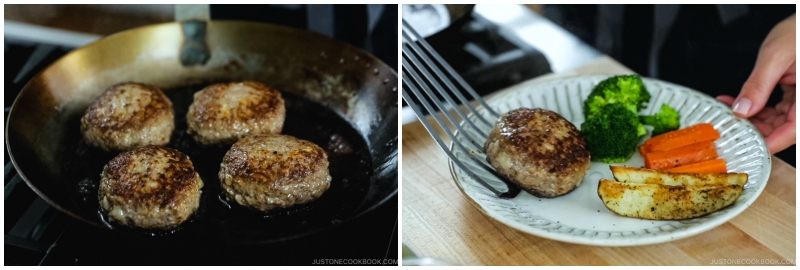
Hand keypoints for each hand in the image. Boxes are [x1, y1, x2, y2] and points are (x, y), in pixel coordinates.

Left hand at [717, 14, 795, 153]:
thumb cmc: (798, 32)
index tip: (747, 148)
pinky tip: (736, 103)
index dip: (770, 143)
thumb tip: (742, 109)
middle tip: (728, 126)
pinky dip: (757, 107)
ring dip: (751, 119)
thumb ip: (758, 85)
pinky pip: (777, 108)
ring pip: (778, 120)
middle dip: (754, 129)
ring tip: (727, 112)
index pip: (792, 131)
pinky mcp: (796, 94)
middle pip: (783, 128)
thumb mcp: (775, 57)